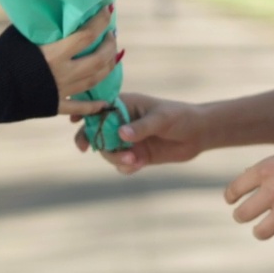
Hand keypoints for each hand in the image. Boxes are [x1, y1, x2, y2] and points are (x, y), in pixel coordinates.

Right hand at [40, 6, 117, 115]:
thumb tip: (50, 15)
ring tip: (112, 58)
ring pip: (94, 81)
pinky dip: (93, 106)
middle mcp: (63, 73)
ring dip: (107, 68)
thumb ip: (40, 28)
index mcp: (54, 53)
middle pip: (98, 60)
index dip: (101, 21)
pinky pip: (79, 108)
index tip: (109, 9)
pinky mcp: (53, 105)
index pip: (87, 35)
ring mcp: (60, 91)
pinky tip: (105, 103)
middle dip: (109, 46)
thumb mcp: (20, 35)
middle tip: (112, 36)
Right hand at [73, 92, 204, 173]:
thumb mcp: (162, 119)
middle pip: (96, 132)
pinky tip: (139, 165)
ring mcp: (128, 140)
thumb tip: (121, 135)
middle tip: (87, 149)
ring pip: (108, 151)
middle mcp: (122, 122)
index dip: (83, 112)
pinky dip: (125, 167)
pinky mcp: (136, 155)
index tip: (75, 121)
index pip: (98, 107)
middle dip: (92, 141)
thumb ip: (141, 127)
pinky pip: (121, 165)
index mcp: (125, 105)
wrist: (198, 135)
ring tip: (133, 161)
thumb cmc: (180, 117)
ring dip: (114, 158)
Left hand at [224, 141, 273, 250]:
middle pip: (242, 214)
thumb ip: (269, 165)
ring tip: (262, 229)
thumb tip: (247, 176)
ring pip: (260, 233)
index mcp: (267, 170)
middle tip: (244, 216)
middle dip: (240, 216)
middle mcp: (273, 191)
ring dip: (260, 231)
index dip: (231, 197)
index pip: (235, 189)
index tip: (232, 201)